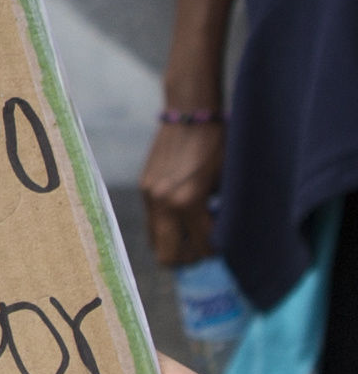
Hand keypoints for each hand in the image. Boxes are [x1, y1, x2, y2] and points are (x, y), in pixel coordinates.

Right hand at [139, 114, 222, 266]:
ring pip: (156, 240)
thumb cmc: (220, 146)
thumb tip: (224, 238)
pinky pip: (153, 221)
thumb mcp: (229, 183)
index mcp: (188, 201)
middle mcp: (164, 202)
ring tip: (193, 231)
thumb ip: (223, 213)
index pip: (201, 248)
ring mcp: (150, 195)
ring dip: (175, 242)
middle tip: (204, 248)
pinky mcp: (144, 188)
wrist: (190, 115)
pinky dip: (168, 225)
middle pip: (167, 255)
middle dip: (188, 258)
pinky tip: (183, 213)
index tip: (225, 244)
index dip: (216, 251)